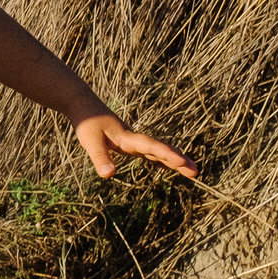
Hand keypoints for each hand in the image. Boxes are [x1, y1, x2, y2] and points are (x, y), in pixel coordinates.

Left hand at [72, 111, 198, 179]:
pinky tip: (166, 165)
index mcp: (128, 138)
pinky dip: (160, 158)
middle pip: (161, 149)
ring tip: (191, 169)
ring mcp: (132, 140)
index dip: (167, 155)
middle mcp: (134, 139)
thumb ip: (100, 158)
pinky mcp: (127, 141)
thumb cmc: (86, 122)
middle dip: (178, 160)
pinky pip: (148, 152)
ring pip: (158, 151)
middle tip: (196, 171)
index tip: (182, 163)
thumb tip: (108, 176)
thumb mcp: (89, 141)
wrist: (82, 102)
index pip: (151, 147)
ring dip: (173, 160)